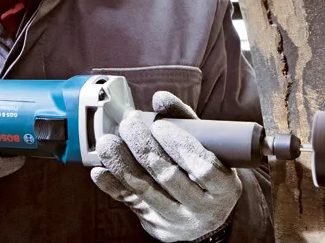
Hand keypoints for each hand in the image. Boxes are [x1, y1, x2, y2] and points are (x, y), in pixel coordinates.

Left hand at [91, 91, 240, 241]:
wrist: (205, 213)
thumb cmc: (205, 168)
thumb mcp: (208, 147)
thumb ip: (184, 120)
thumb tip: (159, 98)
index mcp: (224, 188)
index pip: (203, 167)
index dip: (179, 144)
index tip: (159, 125)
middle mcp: (203, 210)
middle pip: (169, 177)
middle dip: (144, 147)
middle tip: (129, 124)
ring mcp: (178, 221)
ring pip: (145, 191)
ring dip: (122, 163)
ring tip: (108, 142)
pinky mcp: (156, 225)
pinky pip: (130, 203)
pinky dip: (112, 186)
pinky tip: (99, 171)